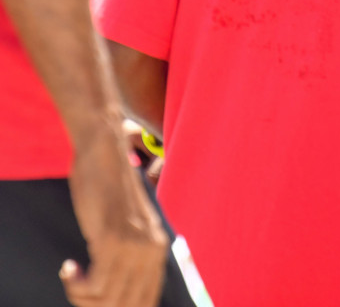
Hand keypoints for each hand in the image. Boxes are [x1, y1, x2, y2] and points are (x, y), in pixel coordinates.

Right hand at [63, 123, 167, 306]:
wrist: (104, 157)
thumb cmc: (108, 190)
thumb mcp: (127, 226)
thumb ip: (130, 252)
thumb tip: (117, 288)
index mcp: (159, 247)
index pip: (148, 297)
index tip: (96, 305)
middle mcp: (152, 249)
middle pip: (129, 304)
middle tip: (79, 291)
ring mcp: (134, 245)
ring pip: (109, 299)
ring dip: (81, 297)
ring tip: (72, 277)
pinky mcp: (112, 240)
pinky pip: (95, 285)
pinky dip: (76, 285)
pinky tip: (69, 268)